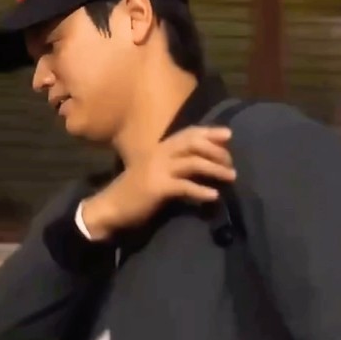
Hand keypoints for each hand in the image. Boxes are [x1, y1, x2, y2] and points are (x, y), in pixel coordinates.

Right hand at [81, 126, 235, 239]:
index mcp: (159, 148)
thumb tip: (201, 164)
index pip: (187, 134)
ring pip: (193, 163)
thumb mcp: (154, 171)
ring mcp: (158, 170)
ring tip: (231, 177)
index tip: (228, 134)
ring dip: (215, 169)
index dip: (209, 132)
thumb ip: (173, 165)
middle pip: (193, 144)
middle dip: (216, 150)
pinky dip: (202, 190)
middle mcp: (159, 154)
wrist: (110, 207)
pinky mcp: (158, 188)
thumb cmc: (134, 191)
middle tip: (231, 162)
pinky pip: (185, 186)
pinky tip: (214, 196)